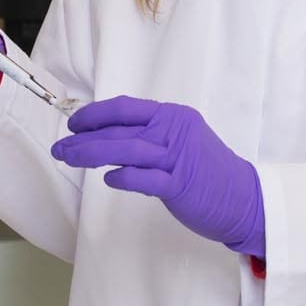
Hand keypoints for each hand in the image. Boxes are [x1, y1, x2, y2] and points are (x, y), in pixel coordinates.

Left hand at [51, 96, 263, 255]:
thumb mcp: (181, 141)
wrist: (245, 198)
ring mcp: (177, 157)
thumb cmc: (208, 171)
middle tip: (60, 147)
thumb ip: (151, 135)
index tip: (73, 124)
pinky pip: (145, 178)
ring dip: (91, 154)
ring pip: (126, 149)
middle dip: (84, 138)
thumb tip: (109, 136)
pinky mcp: (180, 184)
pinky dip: (123, 177)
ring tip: (69, 159)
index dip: (95, 114)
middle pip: (120, 129)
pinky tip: (107, 179)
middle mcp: (174, 131)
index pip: (126, 108)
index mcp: (173, 116)